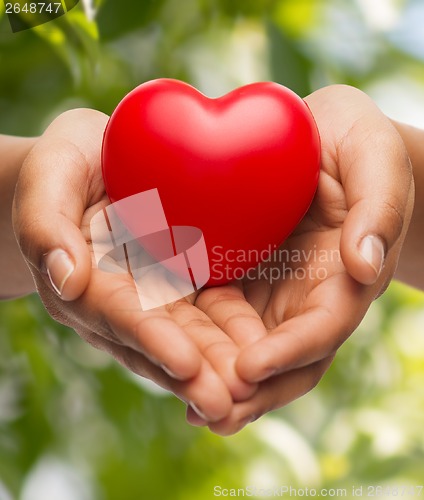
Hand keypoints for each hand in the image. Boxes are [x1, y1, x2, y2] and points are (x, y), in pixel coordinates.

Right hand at [12, 109, 263, 421]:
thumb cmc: (68, 165)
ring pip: (188, 336)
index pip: (118, 313)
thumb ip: (45, 222)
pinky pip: (209, 312)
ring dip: (217, 366)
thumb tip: (67, 280)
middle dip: (193, 373)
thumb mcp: (50, 175)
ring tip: (251, 393)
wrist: (97, 164)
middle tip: (229, 404)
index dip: (150, 338)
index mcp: (86, 280)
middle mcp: (121, 300)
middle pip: (158, 340)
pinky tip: (262, 355)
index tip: (185, 363)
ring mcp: (154, 296)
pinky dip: (232, 336)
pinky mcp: (182, 284)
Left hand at [188, 85, 413, 434]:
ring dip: (219, 379)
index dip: (290, 352)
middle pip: (283, 358)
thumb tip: (365, 265)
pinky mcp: (239, 276)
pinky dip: (198, 341)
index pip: (323, 327)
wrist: (321, 139)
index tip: (250, 369)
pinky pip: (217, 316)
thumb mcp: (375, 158)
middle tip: (208, 413)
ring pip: (247, 347)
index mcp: (345, 276)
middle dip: (251, 390)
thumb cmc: (357, 145)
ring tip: (185, 404)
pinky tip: (165, 354)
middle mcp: (308, 296)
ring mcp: (272, 291)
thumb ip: (379, 207)